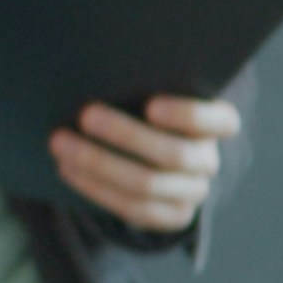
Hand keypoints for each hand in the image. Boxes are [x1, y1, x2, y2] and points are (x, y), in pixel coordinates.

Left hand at [54, 95, 239, 231]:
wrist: (152, 151)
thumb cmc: (146, 104)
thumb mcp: (155, 88)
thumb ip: (143, 80)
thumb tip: (102, 68)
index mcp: (218, 123)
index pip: (221, 122)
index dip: (189, 116)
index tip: (151, 106)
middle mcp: (209, 160)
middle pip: (175, 155)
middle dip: (126, 135)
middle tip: (86, 115)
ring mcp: (193, 191)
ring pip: (148, 185)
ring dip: (99, 163)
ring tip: (60, 142)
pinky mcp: (172, 215)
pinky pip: (134, 209)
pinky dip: (96, 189)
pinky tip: (68, 169)